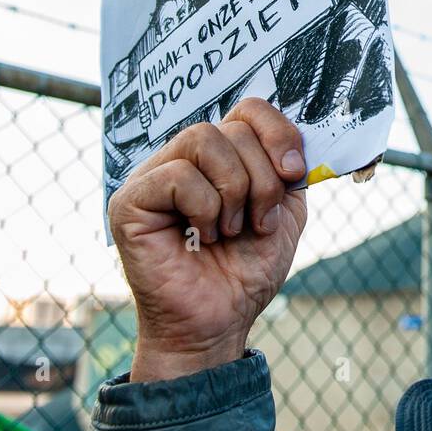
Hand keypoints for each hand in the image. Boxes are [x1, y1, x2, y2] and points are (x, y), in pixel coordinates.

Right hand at [108, 98, 307, 381]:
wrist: (220, 321)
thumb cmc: (245, 270)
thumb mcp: (284, 211)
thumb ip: (289, 169)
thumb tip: (301, 139)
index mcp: (223, 155)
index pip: (249, 108)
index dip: (278, 133)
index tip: (295, 174)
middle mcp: (185, 157)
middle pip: (233, 127)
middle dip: (261, 179)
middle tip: (258, 222)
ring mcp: (154, 175)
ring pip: (205, 140)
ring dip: (234, 191)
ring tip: (229, 230)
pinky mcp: (130, 200)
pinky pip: (178, 175)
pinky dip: (204, 208)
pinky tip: (202, 237)